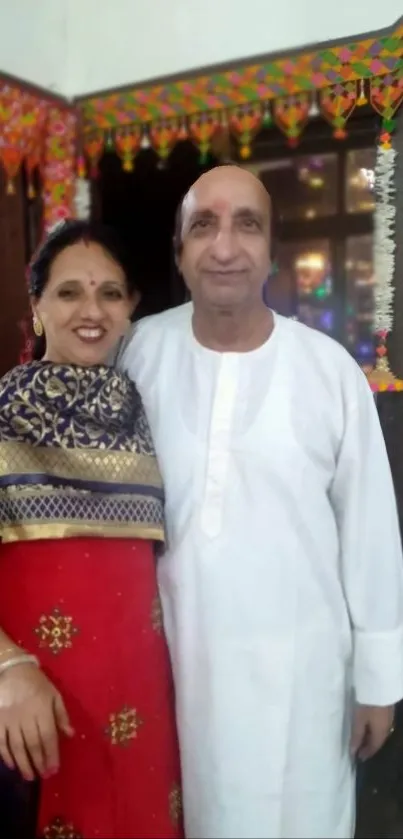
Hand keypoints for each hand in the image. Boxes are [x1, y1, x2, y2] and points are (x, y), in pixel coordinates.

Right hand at [0, 663, 73, 780]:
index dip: (51, 755)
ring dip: (24, 764)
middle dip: (39, 763)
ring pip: (16, 747)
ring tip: (30, 777)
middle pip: (32, 744)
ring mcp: (9, 719)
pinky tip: (12, 765)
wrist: (12, 669)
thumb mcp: (54, 694)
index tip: (54, 770)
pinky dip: (6, 756)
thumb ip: (61, 714)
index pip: (48, 737)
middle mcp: (25, 716)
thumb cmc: (36, 683)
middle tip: (44, 776)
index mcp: (42, 708)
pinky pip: (1, 742)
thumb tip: (70, 734)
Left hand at [350, 703, 394, 760]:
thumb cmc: (367, 705)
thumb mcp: (359, 720)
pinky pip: (381, 725)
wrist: (379, 685)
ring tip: (362, 737)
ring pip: (380, 732)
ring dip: (371, 736)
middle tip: (359, 748)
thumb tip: (353, 752)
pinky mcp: (388, 710)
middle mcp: (388, 728)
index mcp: (381, 733)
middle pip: (378, 740)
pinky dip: (374, 729)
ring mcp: (389, 718)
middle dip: (369, 745)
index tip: (358, 757)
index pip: (374, 747)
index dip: (366, 753)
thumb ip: (356, 736)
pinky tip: (368, 725)